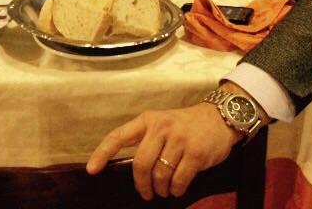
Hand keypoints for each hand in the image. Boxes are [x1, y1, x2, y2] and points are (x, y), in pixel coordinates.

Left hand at [86, 103, 241, 199]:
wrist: (219, 118)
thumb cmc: (185, 125)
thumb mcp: (162, 124)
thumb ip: (146, 141)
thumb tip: (131, 169)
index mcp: (148, 120)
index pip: (119, 136)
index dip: (103, 153)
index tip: (92, 170)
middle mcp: (161, 127)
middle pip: (141, 163)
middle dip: (142, 184)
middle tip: (146, 193)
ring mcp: (179, 139)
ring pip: (160, 174)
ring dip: (161, 189)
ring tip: (164, 190)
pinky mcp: (196, 153)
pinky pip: (179, 180)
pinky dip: (176, 189)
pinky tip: (177, 188)